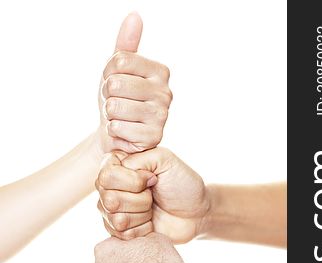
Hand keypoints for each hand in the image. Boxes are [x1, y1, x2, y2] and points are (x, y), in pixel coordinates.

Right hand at [96, 148, 208, 242]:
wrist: (196, 213)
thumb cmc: (182, 184)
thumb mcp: (165, 159)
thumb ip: (140, 157)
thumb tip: (122, 169)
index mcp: (117, 165)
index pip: (107, 176)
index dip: (134, 182)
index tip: (152, 179)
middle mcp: (108, 187)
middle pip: (109, 199)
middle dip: (140, 200)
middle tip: (152, 195)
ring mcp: (111, 210)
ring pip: (117, 219)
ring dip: (142, 214)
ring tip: (152, 208)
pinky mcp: (118, 231)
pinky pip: (122, 234)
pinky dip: (143, 229)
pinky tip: (150, 222)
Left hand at [97, 13, 171, 153]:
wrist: (117, 134)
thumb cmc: (119, 99)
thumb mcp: (118, 70)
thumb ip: (126, 44)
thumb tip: (135, 16)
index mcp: (159, 71)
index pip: (119, 62)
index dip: (107, 74)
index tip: (114, 83)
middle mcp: (165, 92)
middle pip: (115, 84)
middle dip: (107, 96)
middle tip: (117, 103)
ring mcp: (161, 116)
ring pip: (115, 107)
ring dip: (110, 115)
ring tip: (120, 118)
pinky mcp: (153, 137)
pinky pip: (117, 128)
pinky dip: (114, 132)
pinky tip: (124, 132)